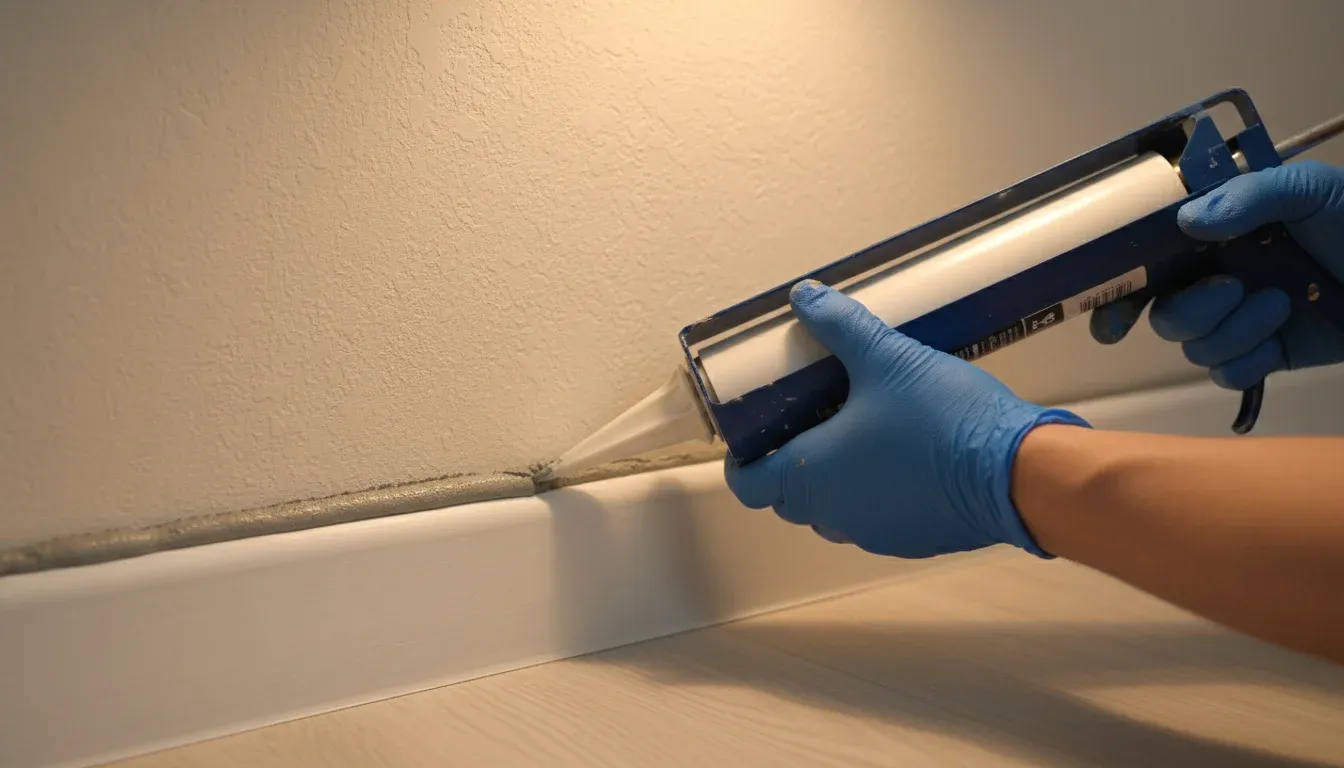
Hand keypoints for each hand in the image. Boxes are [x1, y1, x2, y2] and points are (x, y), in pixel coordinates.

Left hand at [723, 279, 1088, 557]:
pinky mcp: (914, 538)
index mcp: (811, 478)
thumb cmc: (943, 420)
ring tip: (853, 429)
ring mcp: (875, 533)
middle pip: (788, 498)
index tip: (751, 433)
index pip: (748, 485)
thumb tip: (805, 297)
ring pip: (832, 509)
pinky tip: (898, 452)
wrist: (1018, 473)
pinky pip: (876, 516)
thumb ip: (840, 325)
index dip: (742, 460)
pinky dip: (873, 491)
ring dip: (831, 479)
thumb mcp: (886, 357)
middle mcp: (835, 514)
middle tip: (805, 417)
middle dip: (788, 462)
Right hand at [1091, 161, 1343, 389]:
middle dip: (1190, 311)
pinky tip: (1279, 339)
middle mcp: (1215, 282)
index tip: (1114, 318)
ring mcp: (1238, 322)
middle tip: (1231, 290)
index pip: (1148, 268)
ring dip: (1234, 330)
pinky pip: (1228, 374)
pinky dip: (1248, 361)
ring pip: (1195, 348)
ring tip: (1281, 303)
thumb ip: (1247, 197)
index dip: (1119, 295)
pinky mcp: (1264, 356)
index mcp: (1213, 240)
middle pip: (1164, 316)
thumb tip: (1187, 222)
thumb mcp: (1307, 190)